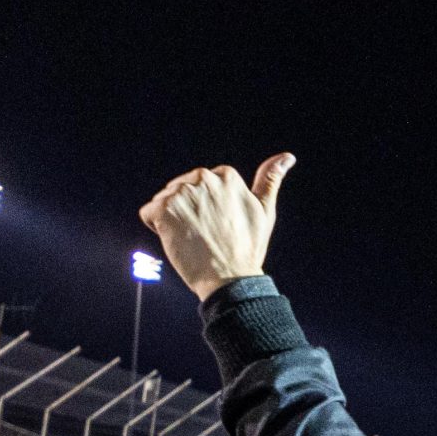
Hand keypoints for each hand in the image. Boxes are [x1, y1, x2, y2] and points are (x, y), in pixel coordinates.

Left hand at [137, 154, 294, 300]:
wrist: (229, 279)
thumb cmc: (247, 249)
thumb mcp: (264, 211)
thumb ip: (271, 179)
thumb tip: (288, 156)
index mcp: (226, 175)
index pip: (202, 186)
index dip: (206, 209)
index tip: (218, 226)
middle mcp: (203, 178)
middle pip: (181, 190)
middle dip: (187, 211)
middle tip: (205, 235)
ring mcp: (181, 193)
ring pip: (164, 201)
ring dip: (172, 220)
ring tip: (192, 239)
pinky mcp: (163, 209)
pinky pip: (148, 213)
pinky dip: (156, 228)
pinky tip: (175, 240)